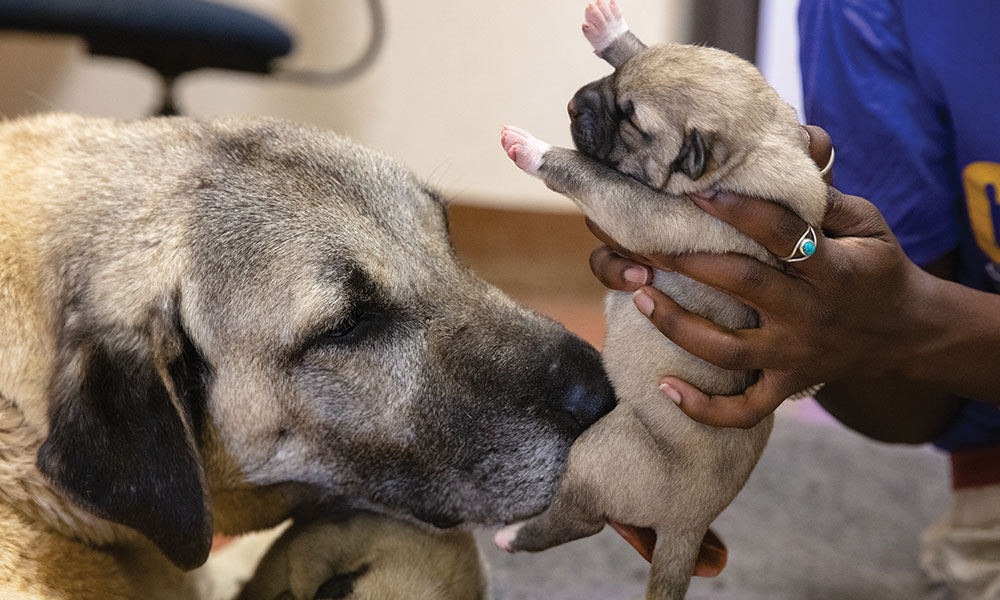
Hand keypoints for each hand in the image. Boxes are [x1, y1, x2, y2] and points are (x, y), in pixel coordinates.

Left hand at [588, 126, 940, 427]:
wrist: (908, 332)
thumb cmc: (877, 268)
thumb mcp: (868, 225)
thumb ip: (826, 197)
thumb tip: (788, 151)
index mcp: (832, 268)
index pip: (781, 235)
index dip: (740, 212)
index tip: (697, 193)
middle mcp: (808, 313)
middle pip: (741, 285)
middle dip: (688, 263)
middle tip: (643, 242)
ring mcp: (794, 354)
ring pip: (728, 350)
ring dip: (679, 326)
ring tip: (641, 298)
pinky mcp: (787, 384)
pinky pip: (744, 408)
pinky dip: (705, 409)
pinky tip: (665, 390)